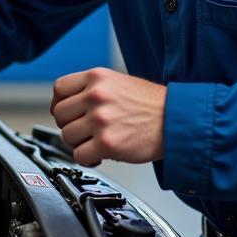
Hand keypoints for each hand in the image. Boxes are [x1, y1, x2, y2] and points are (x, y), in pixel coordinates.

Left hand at [50, 67, 165, 166]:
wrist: (177, 120)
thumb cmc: (152, 104)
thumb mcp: (118, 82)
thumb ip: (92, 89)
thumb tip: (68, 104)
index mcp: (97, 77)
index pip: (59, 89)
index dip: (60, 104)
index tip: (67, 113)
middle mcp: (96, 96)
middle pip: (60, 114)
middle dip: (70, 125)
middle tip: (84, 131)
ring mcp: (100, 120)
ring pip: (67, 136)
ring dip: (79, 143)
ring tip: (95, 142)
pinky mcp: (107, 143)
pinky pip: (79, 155)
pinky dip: (87, 159)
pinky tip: (100, 155)